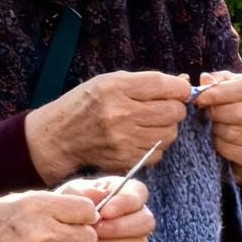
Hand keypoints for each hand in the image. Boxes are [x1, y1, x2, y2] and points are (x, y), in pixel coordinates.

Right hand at [0, 190, 98, 241]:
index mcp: (38, 208)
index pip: (88, 211)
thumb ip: (60, 200)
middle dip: (78, 237)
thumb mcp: (19, 201)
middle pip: (89, 238)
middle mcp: (45, 236)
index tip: (70, 218)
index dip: (82, 215)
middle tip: (58, 237)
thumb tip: (101, 197)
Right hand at [24, 71, 191, 184]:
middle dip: (174, 108)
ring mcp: (124, 140)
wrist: (59, 137)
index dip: (180, 88)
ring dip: (166, 127)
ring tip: (149, 123)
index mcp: (116, 88)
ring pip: (170, 133)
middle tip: (163, 108)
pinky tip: (141, 138)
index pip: (165, 85)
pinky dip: (156, 145)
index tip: (179, 91)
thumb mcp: (109, 81)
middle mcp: (121, 114)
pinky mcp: (126, 160)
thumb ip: (145, 82)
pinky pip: (158, 152)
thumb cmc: (85, 104)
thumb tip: (182, 85)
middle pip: (173, 111)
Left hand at [67, 178, 154, 241]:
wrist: (62, 239)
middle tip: (96, 231)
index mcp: (127, 193)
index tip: (104, 212)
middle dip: (119, 228)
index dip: (125, 204)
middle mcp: (138, 217)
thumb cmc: (70, 210)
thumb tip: (99, 192)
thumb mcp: (70, 195)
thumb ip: (82, 191)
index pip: (138, 194)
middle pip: (146, 221)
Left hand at [193, 71, 241, 185]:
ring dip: (216, 127)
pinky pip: (230, 149)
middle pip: (240, 112)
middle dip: (216, 112)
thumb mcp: (236, 83)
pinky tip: (220, 136)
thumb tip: (205, 79)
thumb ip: (220, 80)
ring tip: (213, 122)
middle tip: (204, 111)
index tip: (200, 97)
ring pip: (233, 132)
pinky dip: (218, 143)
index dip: (221, 92)